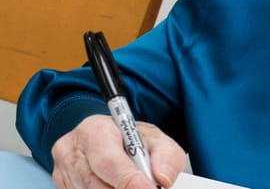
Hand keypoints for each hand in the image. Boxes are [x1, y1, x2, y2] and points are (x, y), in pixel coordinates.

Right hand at [50, 114, 185, 188]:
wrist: (109, 140)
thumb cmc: (130, 139)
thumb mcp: (155, 139)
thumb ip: (166, 156)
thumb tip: (162, 178)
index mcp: (94, 130)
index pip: (108, 160)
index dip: (129, 180)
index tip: (148, 188)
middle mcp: (71, 150)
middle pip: (95, 184)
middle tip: (144, 188)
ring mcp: (62, 171)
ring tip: (132, 184)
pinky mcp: (61, 186)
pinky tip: (116, 186)